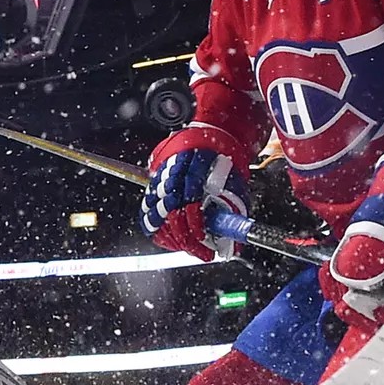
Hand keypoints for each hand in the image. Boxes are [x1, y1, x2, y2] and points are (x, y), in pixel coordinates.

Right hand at [140, 128, 247, 260]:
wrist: (215, 132)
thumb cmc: (227, 158)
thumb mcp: (236, 181)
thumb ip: (233, 211)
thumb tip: (233, 241)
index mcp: (195, 168)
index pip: (189, 204)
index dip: (196, 228)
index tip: (206, 242)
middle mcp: (173, 172)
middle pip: (170, 213)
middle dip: (185, 239)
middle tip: (201, 253)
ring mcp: (160, 177)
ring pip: (155, 215)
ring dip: (171, 237)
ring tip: (186, 248)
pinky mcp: (153, 182)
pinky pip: (147, 212)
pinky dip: (157, 229)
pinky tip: (170, 239)